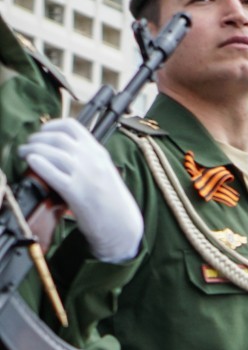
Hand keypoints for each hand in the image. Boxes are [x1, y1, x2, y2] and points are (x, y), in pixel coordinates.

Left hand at [19, 118, 142, 262]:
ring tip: (24, 154)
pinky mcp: (76, 192)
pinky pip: (53, 173)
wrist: (121, 224)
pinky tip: (32, 163)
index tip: (43, 131)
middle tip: (29, 145)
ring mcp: (85, 175)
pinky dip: (39, 164)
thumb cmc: (110, 200)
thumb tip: (60, 149)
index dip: (52, 125)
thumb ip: (87, 157)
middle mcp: (93, 160)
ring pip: (52, 152)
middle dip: (37, 138)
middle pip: (57, 138)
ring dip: (32, 149)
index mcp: (99, 152)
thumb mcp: (104, 170)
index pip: (72, 126)